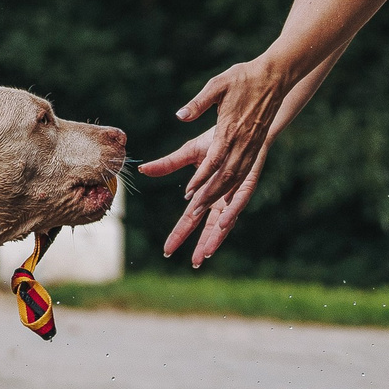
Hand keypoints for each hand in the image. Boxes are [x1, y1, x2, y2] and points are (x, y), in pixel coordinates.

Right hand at [138, 127, 272, 267]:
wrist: (240, 125)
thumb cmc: (217, 139)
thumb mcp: (188, 153)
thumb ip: (168, 164)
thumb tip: (143, 169)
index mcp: (205, 194)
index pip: (190, 219)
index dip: (179, 234)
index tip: (168, 250)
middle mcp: (220, 199)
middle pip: (209, 227)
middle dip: (201, 245)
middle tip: (193, 263)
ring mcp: (234, 194)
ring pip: (225, 222)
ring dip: (217, 237)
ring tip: (208, 254)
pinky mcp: (246, 185)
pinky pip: (238, 202)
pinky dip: (231, 214)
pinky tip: (224, 224)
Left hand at [172, 54, 295, 214]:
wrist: (275, 77)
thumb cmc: (243, 78)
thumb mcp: (218, 84)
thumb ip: (199, 102)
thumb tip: (180, 115)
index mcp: (231, 128)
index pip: (215, 159)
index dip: (202, 177)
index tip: (189, 192)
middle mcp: (243, 142)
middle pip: (226, 176)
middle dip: (210, 196)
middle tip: (193, 212)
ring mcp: (252, 146)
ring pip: (237, 178)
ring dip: (221, 196)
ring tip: (205, 209)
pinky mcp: (257, 147)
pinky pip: (246, 173)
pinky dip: (235, 188)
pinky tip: (226, 198)